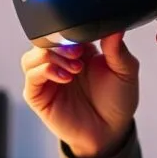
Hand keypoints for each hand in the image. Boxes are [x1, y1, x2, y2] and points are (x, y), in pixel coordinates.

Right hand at [20, 32, 138, 157]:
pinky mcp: (38, 95)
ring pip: (32, 56)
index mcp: (78, 51)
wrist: (111, 131)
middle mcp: (59, 62)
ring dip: (52, 57)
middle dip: (60, 44)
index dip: (71, 30)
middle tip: (78, 54)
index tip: (85, 39)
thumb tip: (116, 27)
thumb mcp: (125, 71)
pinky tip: (65, 78)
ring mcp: (46, 78)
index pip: (64, 30)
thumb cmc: (116, 101)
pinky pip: (31, 76)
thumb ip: (118, 48)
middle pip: (44, 40)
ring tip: (74, 68)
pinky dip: (45, 71)